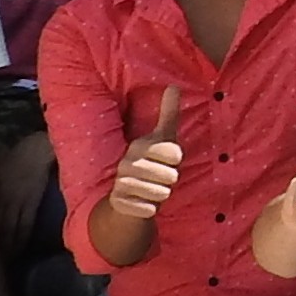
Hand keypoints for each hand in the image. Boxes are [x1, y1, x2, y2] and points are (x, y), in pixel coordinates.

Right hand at [107, 88, 186, 225]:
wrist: (127, 200)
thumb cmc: (151, 168)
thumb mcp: (163, 141)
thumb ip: (168, 115)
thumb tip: (174, 85)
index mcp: (140, 146)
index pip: (174, 153)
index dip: (177, 161)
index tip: (168, 161)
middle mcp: (127, 162)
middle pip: (170, 175)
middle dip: (170, 181)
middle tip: (160, 180)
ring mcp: (120, 182)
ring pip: (161, 194)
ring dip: (162, 196)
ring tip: (153, 192)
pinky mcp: (118, 203)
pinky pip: (148, 209)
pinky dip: (151, 210)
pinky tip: (144, 205)